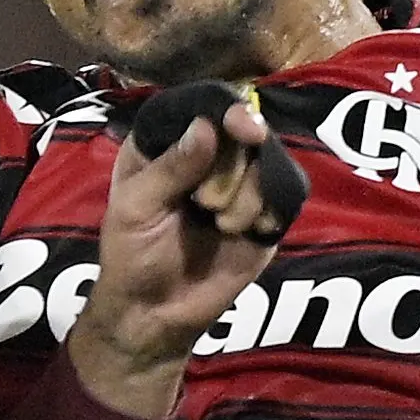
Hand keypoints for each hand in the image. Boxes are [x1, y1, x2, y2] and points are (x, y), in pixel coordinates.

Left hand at [67, 101, 282, 419]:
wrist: (154, 313)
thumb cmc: (132, 254)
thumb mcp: (136, 209)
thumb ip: (171, 168)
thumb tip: (208, 127)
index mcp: (166, 142)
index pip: (202, 106)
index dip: (225, 110)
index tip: (242, 126)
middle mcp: (208, 155)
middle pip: (243, 130)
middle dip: (229, 168)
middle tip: (204, 204)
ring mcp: (240, 184)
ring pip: (267, 162)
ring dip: (246, 196)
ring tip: (219, 225)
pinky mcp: (265, 214)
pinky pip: (287, 194)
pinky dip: (269, 210)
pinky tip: (247, 231)